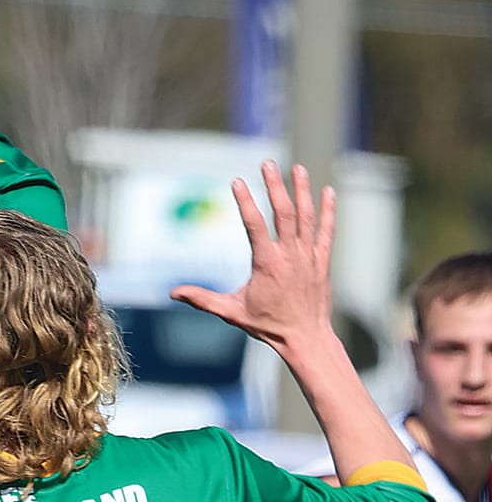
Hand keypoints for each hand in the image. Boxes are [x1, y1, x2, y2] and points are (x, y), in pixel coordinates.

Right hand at [172, 163, 335, 355]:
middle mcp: (290, 255)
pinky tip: (327, 192)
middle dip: (275, 186)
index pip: (255, 225)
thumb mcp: (232, 312)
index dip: (245, 201)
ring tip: (297, 168)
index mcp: (267, 264)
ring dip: (301, 190)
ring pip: (306, 216)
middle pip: (284, 212)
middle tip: (268, 163)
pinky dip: (328, 210)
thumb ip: (203, 299)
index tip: (237, 181)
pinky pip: (326, 230)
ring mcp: (309, 256)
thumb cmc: (268, 325)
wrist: (306, 338)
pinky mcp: (322, 261)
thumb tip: (173, 293)